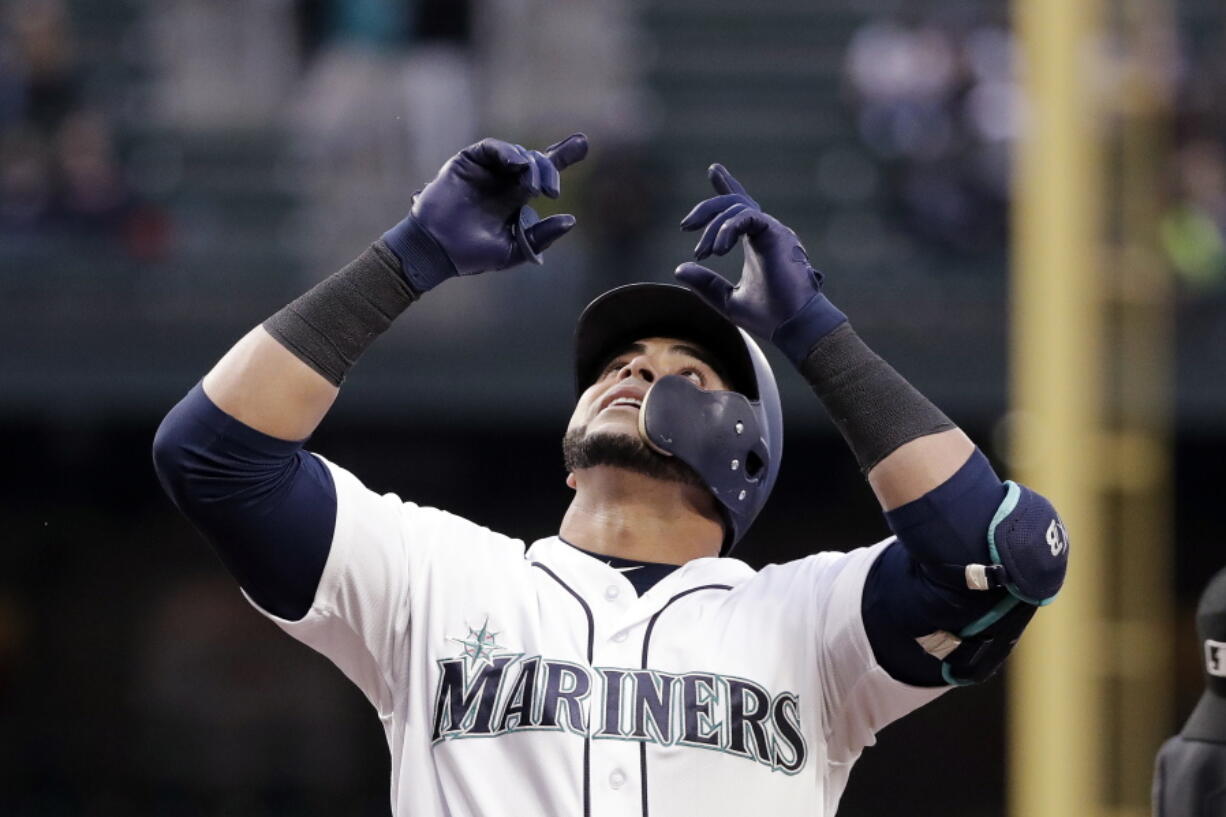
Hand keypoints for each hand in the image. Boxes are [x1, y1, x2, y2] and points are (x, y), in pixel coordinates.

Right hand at [383, 134, 588, 293]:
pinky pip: (491, 148)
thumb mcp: (514, 250)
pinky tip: (518, 164)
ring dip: (531, 166)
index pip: (543, 175)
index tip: (584, 144)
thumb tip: (571, 220)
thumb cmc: (473, 255)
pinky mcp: (467, 162)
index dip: (562, 158)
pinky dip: (507, 152)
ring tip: (534, 187)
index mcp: (515, 198)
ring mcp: (486, 170)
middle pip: (535, 159)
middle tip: (553, 190)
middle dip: (554, 162)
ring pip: (517, 154)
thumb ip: (541, 237)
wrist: (437, 251)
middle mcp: (504, 180)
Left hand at [675, 164, 845, 363]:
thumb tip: (679, 269)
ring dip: (713, 228)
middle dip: (707, 208)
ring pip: (738, 208)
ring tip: (702, 253)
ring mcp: (774, 231)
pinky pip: (748, 216)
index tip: (715, 170)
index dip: (727, 187)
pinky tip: (717, 249)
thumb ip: (705, 283)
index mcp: (756, 243)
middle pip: (735, 202)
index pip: (741, 209)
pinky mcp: (777, 234)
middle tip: (685, 225)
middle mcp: (767, 232)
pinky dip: (728, 228)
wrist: (792, 326)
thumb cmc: (768, 316)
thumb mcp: (727, 299)